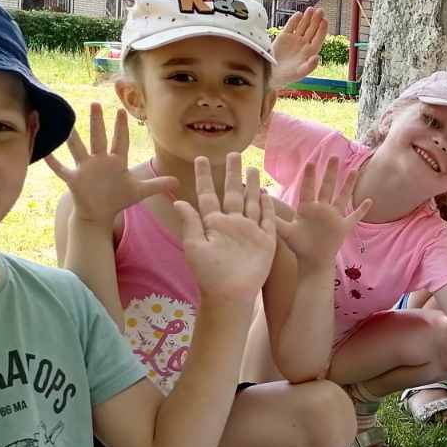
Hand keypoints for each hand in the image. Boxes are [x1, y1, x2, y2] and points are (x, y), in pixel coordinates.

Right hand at [44, 103, 175, 226]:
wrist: (100, 213)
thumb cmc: (118, 198)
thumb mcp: (140, 191)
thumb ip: (157, 185)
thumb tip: (179, 183)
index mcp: (116, 161)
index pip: (120, 141)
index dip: (121, 128)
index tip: (121, 111)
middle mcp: (100, 161)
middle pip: (99, 138)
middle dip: (98, 122)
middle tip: (96, 103)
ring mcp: (85, 168)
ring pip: (78, 149)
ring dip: (73, 137)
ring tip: (68, 123)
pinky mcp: (73, 179)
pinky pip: (61, 169)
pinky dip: (53, 161)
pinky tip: (44, 151)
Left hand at [176, 154, 276, 303]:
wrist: (231, 293)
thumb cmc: (209, 273)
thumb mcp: (194, 246)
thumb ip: (190, 222)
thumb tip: (179, 200)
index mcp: (213, 223)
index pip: (207, 194)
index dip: (204, 177)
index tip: (200, 158)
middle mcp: (231, 223)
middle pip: (232, 192)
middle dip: (232, 173)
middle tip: (233, 153)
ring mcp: (250, 230)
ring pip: (251, 201)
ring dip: (251, 185)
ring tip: (253, 167)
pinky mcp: (265, 239)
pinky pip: (268, 218)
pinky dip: (268, 205)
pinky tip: (267, 192)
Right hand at [270, 6, 328, 85]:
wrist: (271, 74)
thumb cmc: (287, 76)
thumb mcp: (299, 73)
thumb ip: (309, 66)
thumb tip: (317, 57)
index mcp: (310, 52)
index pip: (319, 38)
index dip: (322, 29)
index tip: (325, 21)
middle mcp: (304, 44)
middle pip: (312, 29)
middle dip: (316, 20)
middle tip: (320, 10)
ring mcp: (294, 39)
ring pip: (302, 26)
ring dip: (307, 18)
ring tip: (311, 9)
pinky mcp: (283, 36)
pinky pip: (291, 26)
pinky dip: (294, 20)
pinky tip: (299, 14)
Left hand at [274, 157, 370, 269]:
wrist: (313, 261)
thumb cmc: (299, 246)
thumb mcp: (285, 232)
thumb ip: (274, 218)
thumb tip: (260, 200)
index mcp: (308, 208)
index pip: (309, 189)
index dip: (310, 177)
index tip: (311, 163)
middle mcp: (322, 209)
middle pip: (327, 187)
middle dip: (331, 172)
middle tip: (334, 157)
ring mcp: (334, 216)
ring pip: (342, 197)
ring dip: (348, 185)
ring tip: (354, 170)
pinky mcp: (344, 226)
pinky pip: (355, 216)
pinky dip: (362, 210)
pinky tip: (369, 200)